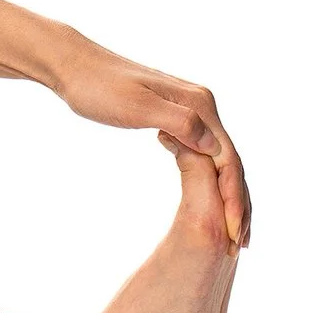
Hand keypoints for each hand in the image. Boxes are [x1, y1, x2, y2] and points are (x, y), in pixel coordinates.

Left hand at [51, 38, 252, 250]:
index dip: (233, 198)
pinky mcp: (175, 115)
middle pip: (229, 160)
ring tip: (230, 231)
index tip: (233, 234)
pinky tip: (208, 198)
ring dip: (227, 193)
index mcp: (199, 103)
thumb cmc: (98, 87)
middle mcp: (201, 104)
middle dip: (237, 202)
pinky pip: (202, 151)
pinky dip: (211, 177)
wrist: (73, 66)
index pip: (228, 158)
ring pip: (219, 157)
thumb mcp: (136, 106)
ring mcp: (190, 109)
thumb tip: (213, 148)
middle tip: (239, 247)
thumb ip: (178, 122)